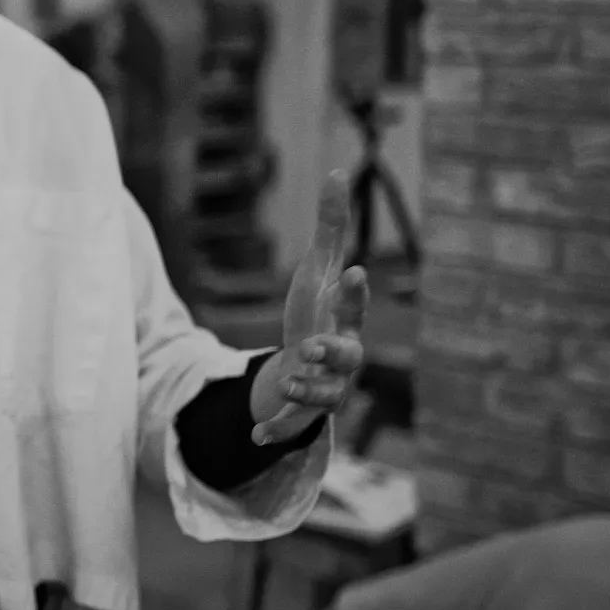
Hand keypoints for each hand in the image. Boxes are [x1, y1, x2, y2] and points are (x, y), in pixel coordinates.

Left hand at [249, 169, 368, 444]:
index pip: (355, 304)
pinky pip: (292, 426)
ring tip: (286, 381)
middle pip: (349, 357)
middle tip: (315, 343)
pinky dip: (275, 431)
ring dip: (306, 390)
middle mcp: (343, 358)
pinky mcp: (302, 413)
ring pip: (325, 396)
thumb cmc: (318, 313)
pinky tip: (254, 438)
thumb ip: (330, 227)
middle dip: (334, 351)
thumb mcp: (317, 271)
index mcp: (346, 321)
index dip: (354, 291)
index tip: (352, 272)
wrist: (308, 367)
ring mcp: (325, 388)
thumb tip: (338, 170)